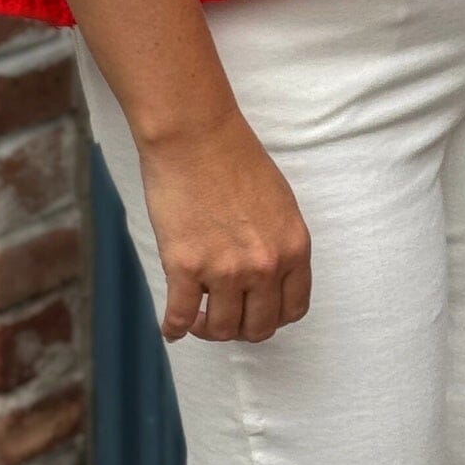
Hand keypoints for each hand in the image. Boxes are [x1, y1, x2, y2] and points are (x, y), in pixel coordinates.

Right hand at [138, 107, 311, 343]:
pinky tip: (170, 327)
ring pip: (220, 328)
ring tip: (197, 318)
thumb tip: (268, 276)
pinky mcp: (185, 266)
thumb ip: (279, 243)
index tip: (256, 313)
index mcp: (294, 248)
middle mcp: (264, 265)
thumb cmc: (235, 158)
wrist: (195, 135)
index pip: (293, 309)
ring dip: (208, 329)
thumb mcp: (280, 204)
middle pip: (258, 326)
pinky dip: (174, 327)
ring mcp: (225, 270)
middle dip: (241, 329)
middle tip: (224, 318)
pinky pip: (179, 316)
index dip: (273, 318)